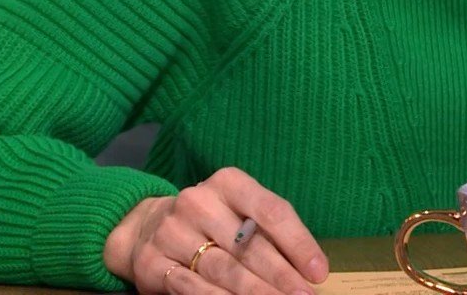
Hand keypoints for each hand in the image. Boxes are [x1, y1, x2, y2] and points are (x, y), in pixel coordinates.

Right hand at [104, 167, 330, 294]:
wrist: (147, 226)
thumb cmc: (212, 220)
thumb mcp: (240, 211)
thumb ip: (269, 232)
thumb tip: (308, 267)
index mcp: (228, 183)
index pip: (272, 211)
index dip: (298, 243)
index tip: (318, 271)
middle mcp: (198, 202)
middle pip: (249, 245)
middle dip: (281, 275)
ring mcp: (172, 232)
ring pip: (223, 269)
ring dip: (256, 292)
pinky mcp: (153, 262)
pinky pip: (192, 287)